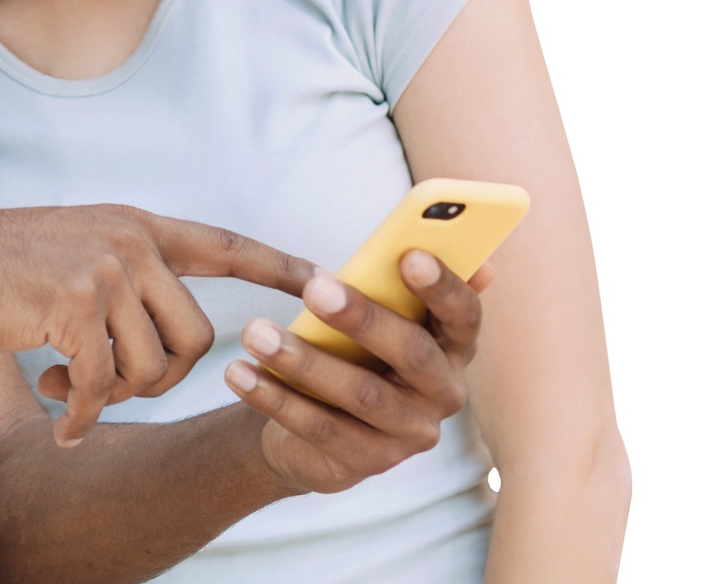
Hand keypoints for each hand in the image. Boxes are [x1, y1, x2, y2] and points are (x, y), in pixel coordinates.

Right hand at [0, 206, 310, 446]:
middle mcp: (131, 240)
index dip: (275, 266)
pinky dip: (84, 415)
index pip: (223, 246)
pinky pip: (105, 386)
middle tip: (105, 384)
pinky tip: (61, 421)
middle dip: (157, 380)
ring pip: (151, 368)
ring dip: (113, 395)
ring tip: (67, 383)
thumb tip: (159, 339)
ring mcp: (106, 268)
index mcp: (136, 225)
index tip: (321, 278)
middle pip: (194, 338)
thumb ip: (121, 278)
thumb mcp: (72, 251)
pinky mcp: (76, 304)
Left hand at [222, 250, 488, 493]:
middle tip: (314, 289)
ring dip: (303, 360)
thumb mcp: (369, 315)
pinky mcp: (370, 463)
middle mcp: (444, 393)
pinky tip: (240, 373)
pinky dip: (275, 398)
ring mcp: (411, 434)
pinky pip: (321, 428)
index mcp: (452, 346)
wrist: (316, 426)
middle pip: (412, 354)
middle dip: (362, 318)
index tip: (410, 255)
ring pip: (360, 394)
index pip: (464, 315)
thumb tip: (407, 241)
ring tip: (255, 332)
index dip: (444, 286)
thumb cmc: (351, 350)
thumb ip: (385, 284)